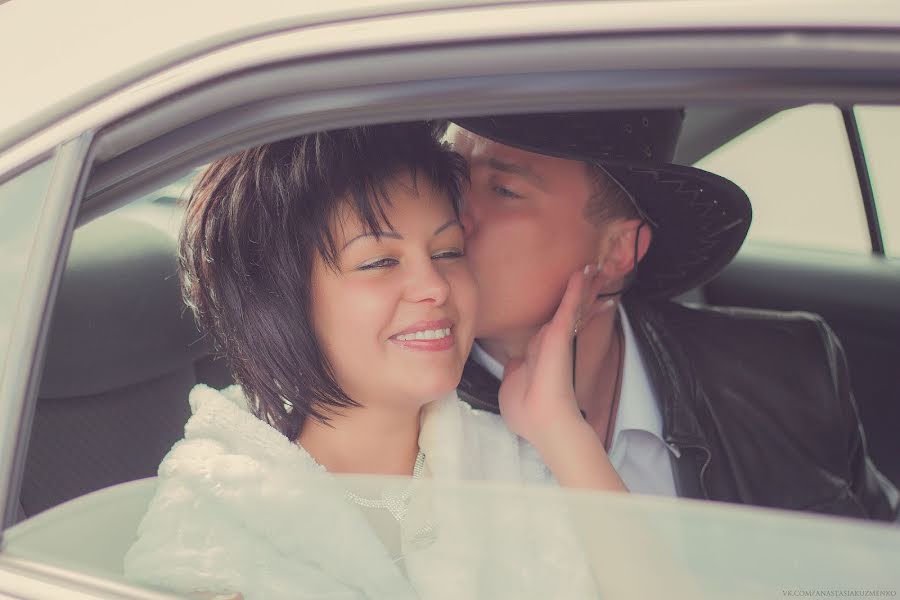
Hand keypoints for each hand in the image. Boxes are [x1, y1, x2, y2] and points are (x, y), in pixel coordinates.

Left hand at [498, 264, 597, 449]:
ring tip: (593, 268)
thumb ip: (516, 371)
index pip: (552, 326)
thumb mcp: (513, 386)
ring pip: (571, 306)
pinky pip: (567, 307)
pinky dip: (574, 290)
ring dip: (582, 288)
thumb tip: (514, 365)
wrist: (542, 422)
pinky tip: (582, 273)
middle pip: (567, 312)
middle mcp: (552, 344)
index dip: (563, 312)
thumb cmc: (528, 412)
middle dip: (580, 295)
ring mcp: (557, 340)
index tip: (573, 300)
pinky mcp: (559, 337)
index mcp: (540, 354)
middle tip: (593, 275)